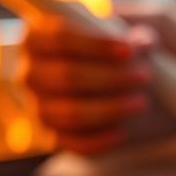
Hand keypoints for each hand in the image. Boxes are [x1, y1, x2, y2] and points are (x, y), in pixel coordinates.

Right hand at [20, 14, 156, 154]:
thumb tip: (143, 43)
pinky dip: (100, 140)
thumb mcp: (129, 31)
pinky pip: (74, 144)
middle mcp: (31, 73)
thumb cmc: (118, 48)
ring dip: (110, 109)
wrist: (119, 81)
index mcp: (38, 38)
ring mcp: (39, 107)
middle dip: (110, 78)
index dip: (96, 45)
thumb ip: (138, 31)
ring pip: (70, 113)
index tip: (130, 50)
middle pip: (65, 76)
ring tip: (141, 102)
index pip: (59, 38)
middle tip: (144, 76)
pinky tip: (123, 131)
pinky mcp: (55, 136)